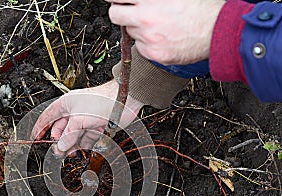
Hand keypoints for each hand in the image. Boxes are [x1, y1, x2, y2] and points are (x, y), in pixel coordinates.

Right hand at [31, 80, 142, 156]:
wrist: (125, 100)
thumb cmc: (102, 101)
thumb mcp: (79, 120)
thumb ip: (68, 135)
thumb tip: (60, 147)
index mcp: (65, 105)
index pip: (47, 118)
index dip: (40, 128)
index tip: (35, 139)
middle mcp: (74, 113)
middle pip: (61, 130)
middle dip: (59, 142)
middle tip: (59, 153)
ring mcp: (85, 121)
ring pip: (73, 137)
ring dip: (71, 146)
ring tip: (71, 154)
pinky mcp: (95, 127)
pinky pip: (85, 139)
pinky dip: (83, 145)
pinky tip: (82, 150)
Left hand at [106, 0, 224, 64]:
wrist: (216, 31)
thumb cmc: (201, 8)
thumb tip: (138, 0)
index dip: (116, 0)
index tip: (117, 1)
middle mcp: (145, 18)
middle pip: (115, 15)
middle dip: (120, 12)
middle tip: (129, 12)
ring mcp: (148, 38)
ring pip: (130, 32)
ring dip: (138, 28)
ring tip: (156, 25)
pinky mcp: (153, 54)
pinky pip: (141, 47)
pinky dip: (147, 43)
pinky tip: (161, 37)